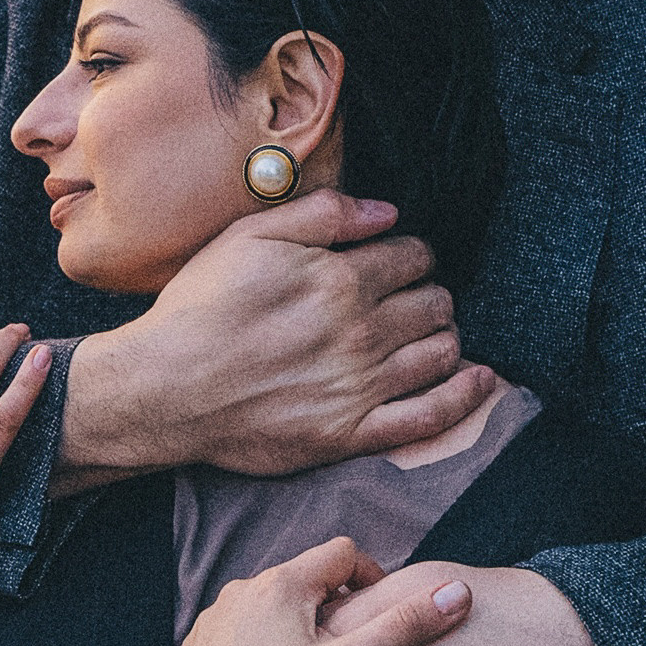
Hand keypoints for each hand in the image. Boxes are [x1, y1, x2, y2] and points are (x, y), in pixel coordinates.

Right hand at [55, 192, 496, 490]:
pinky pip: (429, 417)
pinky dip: (464, 397)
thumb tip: (385, 212)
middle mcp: (360, 332)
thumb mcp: (249, 237)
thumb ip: (322, 215)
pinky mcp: (352, 433)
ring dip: (445, 335)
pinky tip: (480, 380)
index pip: (411, 256)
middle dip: (430, 292)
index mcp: (338, 280)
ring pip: (440, 352)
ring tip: (429, 331)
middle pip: (433, 302)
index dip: (409, 253)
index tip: (396, 259)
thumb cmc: (200, 308)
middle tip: (410, 296)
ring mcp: (360, 386)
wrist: (164, 388)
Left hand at [173, 537, 472, 645]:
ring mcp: (212, 622)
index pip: (342, 554)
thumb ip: (404, 626)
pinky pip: (243, 636)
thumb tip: (458, 591)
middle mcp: (238, 592)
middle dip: (336, 610)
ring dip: (300, 631)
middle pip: (305, 582)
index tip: (386, 620)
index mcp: (278, 585)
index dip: (373, 580)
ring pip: (273, 611)